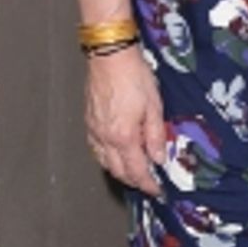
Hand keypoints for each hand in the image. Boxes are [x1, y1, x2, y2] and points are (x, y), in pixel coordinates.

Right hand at [84, 45, 165, 193]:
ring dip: (119, 171)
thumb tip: (158, 158)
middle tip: (147, 182)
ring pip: (104, 162)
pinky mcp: (89, 121)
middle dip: (133, 181)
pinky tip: (113, 154)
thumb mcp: (154, 106)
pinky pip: (95, 149)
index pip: (136, 171)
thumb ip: (156, 135)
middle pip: (118, 171)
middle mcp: (105, 138)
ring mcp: (94, 130)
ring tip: (133, 171)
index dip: (147, 183)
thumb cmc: (134, 76)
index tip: (156, 189)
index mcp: (124, 137)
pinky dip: (105, 158)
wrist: (110, 56)